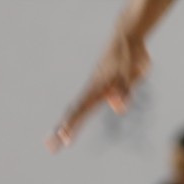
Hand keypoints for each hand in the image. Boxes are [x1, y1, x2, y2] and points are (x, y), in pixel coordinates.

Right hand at [49, 30, 150, 150]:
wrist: (127, 37)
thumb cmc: (131, 55)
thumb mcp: (132, 73)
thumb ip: (125, 90)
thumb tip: (118, 108)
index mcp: (99, 87)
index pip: (83, 110)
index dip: (74, 125)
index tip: (64, 139)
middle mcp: (93, 88)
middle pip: (75, 111)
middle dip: (63, 129)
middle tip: (50, 147)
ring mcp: (95, 86)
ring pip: (78, 106)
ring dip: (67, 123)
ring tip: (56, 138)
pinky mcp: (99, 84)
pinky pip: (86, 101)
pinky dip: (77, 113)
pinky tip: (71, 121)